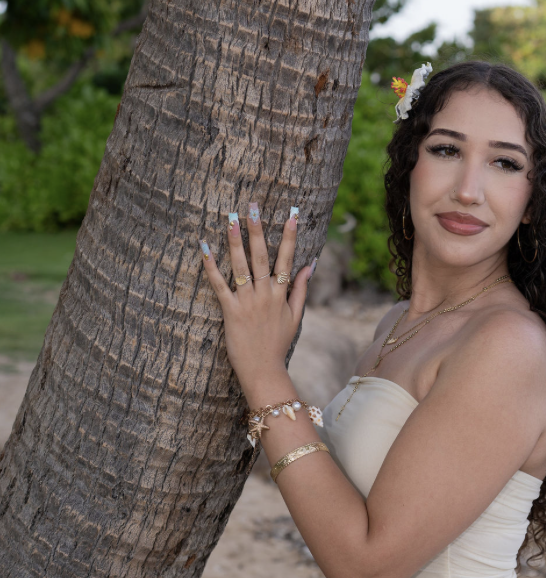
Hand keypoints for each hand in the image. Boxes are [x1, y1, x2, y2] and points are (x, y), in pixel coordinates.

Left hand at [199, 203, 316, 397]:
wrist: (263, 370)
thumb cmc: (277, 344)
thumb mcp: (295, 317)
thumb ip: (300, 290)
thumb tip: (309, 266)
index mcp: (281, 296)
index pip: (287, 260)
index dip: (290, 237)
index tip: (292, 215)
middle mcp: (265, 296)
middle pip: (263, 258)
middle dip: (259, 231)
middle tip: (253, 207)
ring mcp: (247, 303)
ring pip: (241, 267)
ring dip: (236, 242)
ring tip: (231, 219)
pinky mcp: (230, 312)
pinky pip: (220, 285)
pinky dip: (212, 267)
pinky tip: (204, 248)